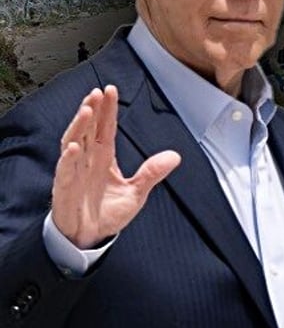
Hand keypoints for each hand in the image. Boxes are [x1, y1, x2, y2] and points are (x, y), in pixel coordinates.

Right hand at [51, 86, 180, 249]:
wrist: (89, 238)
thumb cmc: (108, 213)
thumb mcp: (136, 192)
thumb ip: (152, 173)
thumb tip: (174, 156)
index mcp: (104, 157)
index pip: (105, 127)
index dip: (107, 109)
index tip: (110, 90)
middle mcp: (88, 160)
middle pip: (87, 129)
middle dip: (92, 109)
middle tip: (97, 92)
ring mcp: (74, 172)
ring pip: (73, 143)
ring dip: (78, 126)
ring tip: (86, 110)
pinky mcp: (64, 189)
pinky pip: (64, 171)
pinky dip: (68, 159)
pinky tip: (73, 147)